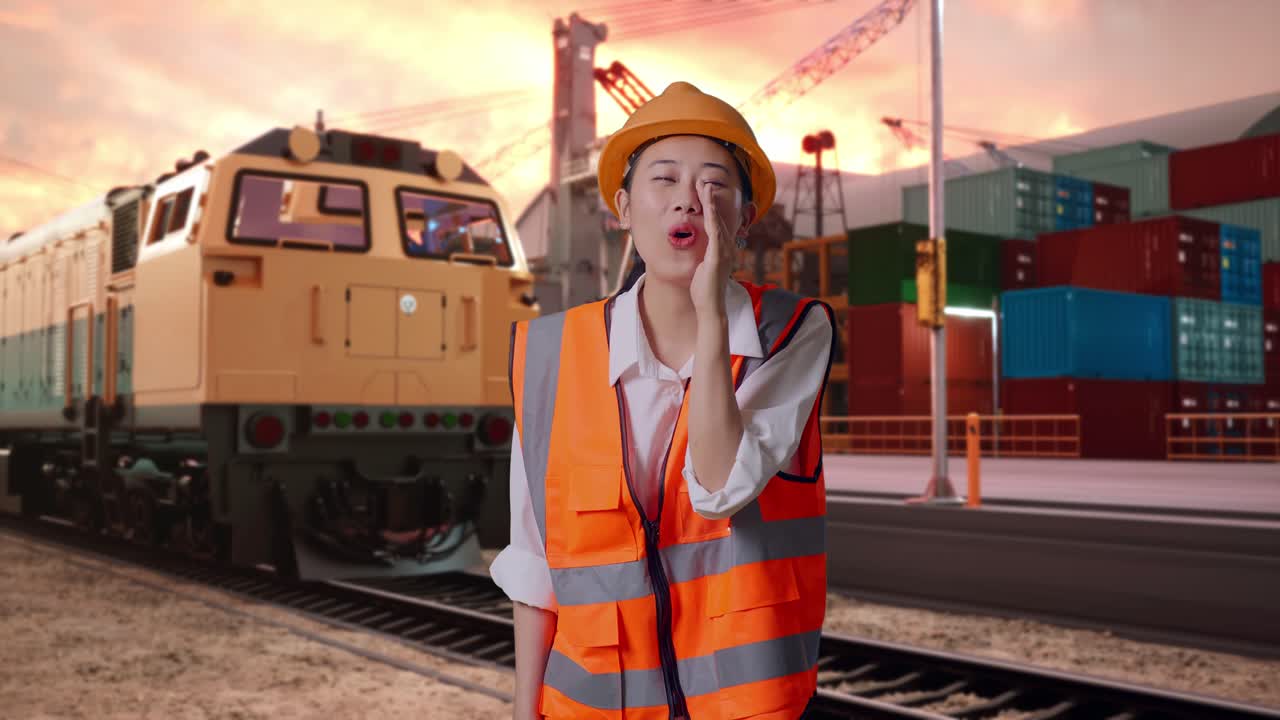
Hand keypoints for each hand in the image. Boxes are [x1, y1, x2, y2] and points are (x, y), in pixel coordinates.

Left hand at [691, 181, 734, 319]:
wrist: (711, 307)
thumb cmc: (705, 290)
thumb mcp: (702, 268)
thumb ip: (701, 257)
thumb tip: (695, 251)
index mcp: (722, 249)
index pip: (717, 223)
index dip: (711, 206)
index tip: (704, 192)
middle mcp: (726, 248)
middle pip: (719, 218)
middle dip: (711, 199)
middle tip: (704, 182)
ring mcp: (724, 252)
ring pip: (717, 222)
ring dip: (711, 204)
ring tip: (705, 187)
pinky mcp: (717, 258)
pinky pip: (715, 234)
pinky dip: (713, 219)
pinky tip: (709, 208)